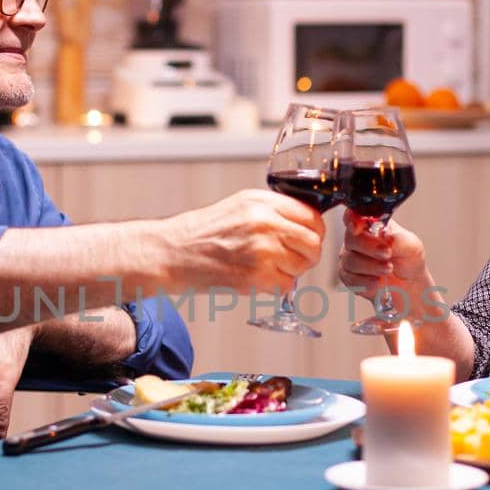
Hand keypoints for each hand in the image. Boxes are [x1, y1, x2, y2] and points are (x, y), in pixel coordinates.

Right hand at [162, 189, 324, 293]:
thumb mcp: (240, 205)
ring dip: (291, 272)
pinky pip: (286, 286)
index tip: (309, 238)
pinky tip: (258, 279)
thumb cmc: (203, 232)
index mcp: (262, 202)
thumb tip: (306, 224)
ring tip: (269, 267)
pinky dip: (276, 287)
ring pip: (302, 267)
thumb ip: (274, 210)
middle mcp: (265, 223)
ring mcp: (262, 251)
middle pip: (313, 243)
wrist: (175, 252)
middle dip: (309, 255)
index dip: (315, 231)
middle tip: (296, 259)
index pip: (312, 217)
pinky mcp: (256, 277)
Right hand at [338, 211, 437, 320]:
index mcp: (371, 224)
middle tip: (387, 253)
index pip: (353, 216)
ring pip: (350, 260)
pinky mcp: (349, 276)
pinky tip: (378, 281)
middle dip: (368, 247)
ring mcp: (350, 257)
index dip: (352, 220)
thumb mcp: (411, 246)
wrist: (409, 284)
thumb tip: (384, 238)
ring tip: (388, 269)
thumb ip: (397, 240)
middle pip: (351, 238)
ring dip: (370, 266)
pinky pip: (349, 279)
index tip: (358, 227)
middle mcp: (357, 239)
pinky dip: (365, 281)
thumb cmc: (408, 259)